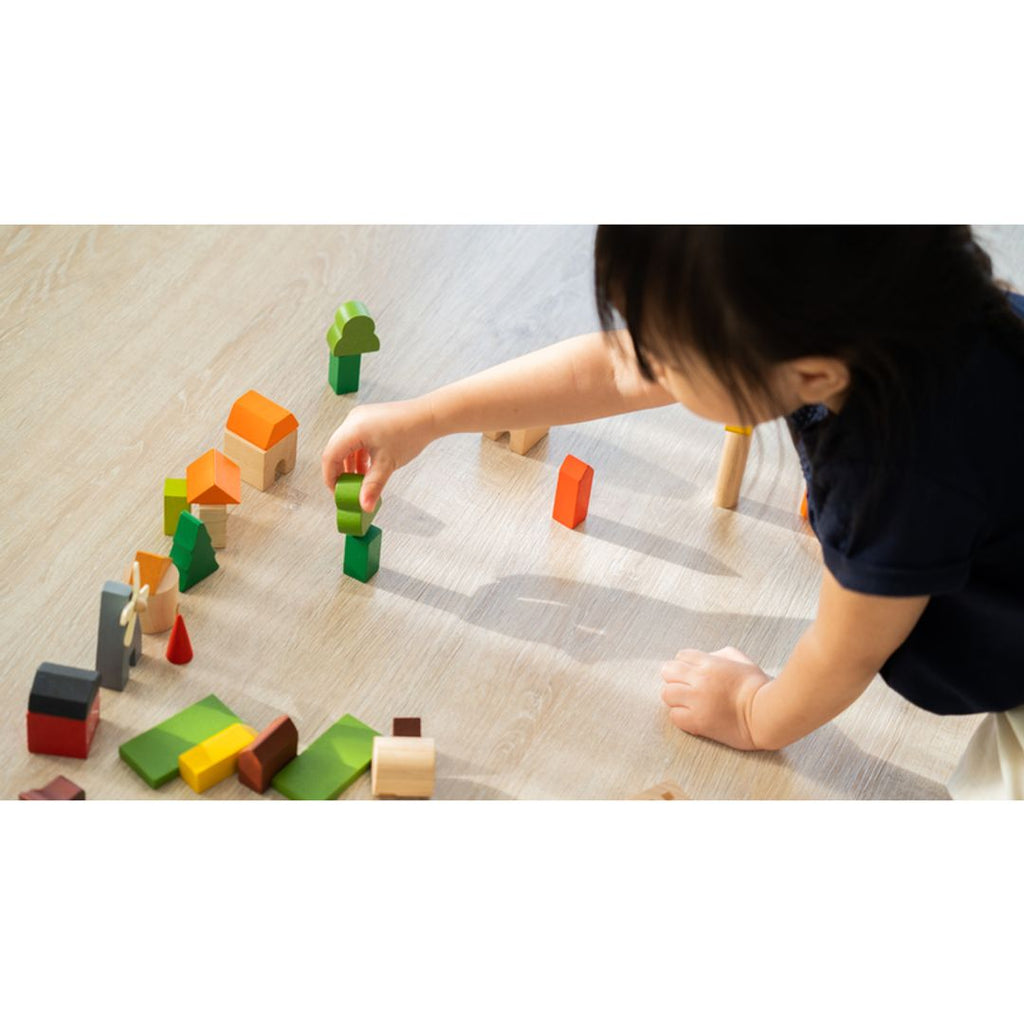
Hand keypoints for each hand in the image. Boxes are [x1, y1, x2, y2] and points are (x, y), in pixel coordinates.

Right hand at [320, 399, 434, 509]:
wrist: (427, 417)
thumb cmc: (410, 434)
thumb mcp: (387, 464)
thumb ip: (373, 486)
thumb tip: (364, 505)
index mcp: (353, 429)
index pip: (330, 456)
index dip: (330, 477)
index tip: (336, 491)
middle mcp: (353, 420)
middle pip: (335, 450)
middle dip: (339, 472)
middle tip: (346, 489)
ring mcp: (359, 417)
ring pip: (345, 445)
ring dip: (349, 464)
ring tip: (358, 481)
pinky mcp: (367, 419)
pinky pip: (354, 439)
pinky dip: (357, 455)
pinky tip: (366, 469)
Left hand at [660, 646, 770, 750]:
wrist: (766, 715)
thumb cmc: (758, 688)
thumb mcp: (741, 661)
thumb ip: (721, 655)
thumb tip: (707, 657)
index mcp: (709, 663)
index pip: (681, 656)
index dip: (685, 664)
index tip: (693, 674)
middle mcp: (699, 680)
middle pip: (668, 671)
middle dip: (675, 678)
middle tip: (686, 687)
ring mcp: (696, 701)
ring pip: (667, 693)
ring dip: (675, 697)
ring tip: (688, 702)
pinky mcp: (697, 721)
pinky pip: (674, 716)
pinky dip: (680, 715)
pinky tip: (692, 715)